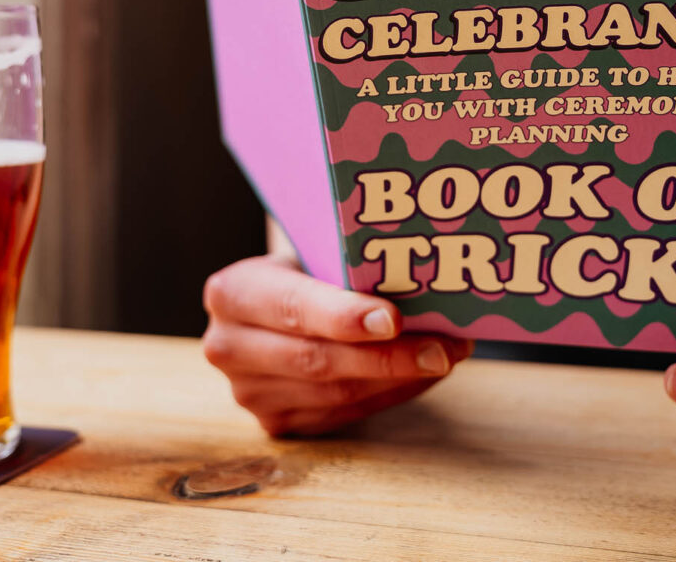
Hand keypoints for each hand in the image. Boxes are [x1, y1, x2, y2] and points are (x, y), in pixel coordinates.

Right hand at [202, 255, 472, 435]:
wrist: (270, 310)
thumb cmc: (304, 272)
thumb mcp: (310, 255)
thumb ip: (347, 268)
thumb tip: (426, 277)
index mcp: (233, 293)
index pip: (293, 307)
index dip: (344, 316)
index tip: (394, 319)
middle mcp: (229, 347)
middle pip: (316, 360)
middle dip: (388, 356)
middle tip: (443, 349)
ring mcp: (249, 393)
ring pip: (335, 393)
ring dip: (399, 378)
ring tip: (446, 356)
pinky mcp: (275, 422)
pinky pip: (343, 413)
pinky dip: (389, 394)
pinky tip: (422, 375)